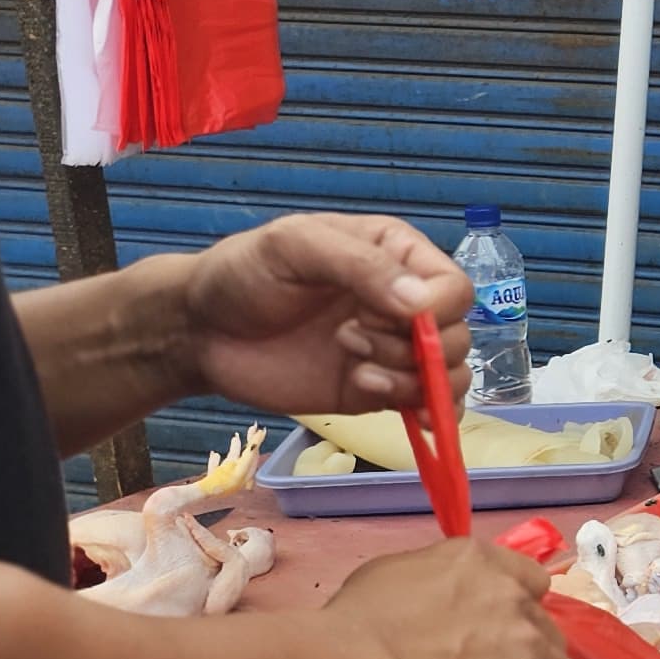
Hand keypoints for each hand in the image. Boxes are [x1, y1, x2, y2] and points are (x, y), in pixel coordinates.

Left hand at [180, 215, 473, 414]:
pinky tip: (377, 394)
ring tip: (356, 369)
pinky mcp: (375, 391)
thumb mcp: (296, 247)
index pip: (454, 288)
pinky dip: (421, 411)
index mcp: (396, 255)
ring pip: (451, 376)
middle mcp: (403, 303)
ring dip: (412, 380)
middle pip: (459, 335)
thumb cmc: (245, 273)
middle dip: (417, 348)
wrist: (201, 330)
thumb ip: (360, 266)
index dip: (435, 310)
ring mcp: (391, 350)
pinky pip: (426, 406)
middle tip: (349, 338)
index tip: (378, 315)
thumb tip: (419, 304)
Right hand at [328, 538, 580, 658]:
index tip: (485, 650)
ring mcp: (530, 648)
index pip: (533, 585)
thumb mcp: (393, 577)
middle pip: (549, 641)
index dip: (517, 623)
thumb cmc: (352, 627)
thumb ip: (432, 585)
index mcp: (483, 562)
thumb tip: (431, 609)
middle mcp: (516, 599)